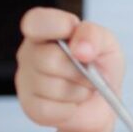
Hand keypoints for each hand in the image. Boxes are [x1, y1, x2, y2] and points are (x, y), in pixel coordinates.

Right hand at [15, 8, 124, 131]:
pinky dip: (70, 109)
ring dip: (78, 92)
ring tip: (82, 89)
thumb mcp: (107, 45)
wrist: (104, 103)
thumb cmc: (101, 68)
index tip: (76, 38)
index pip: (36, 22)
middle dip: (80, 71)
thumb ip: (94, 36)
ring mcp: (26, 80)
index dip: (57, 27)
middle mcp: (30, 53)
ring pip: (52, 87)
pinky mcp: (30, 107)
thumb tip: (79, 49)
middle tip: (90, 74)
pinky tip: (72, 104)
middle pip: (49, 59)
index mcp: (46, 31)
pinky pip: (49, 109)